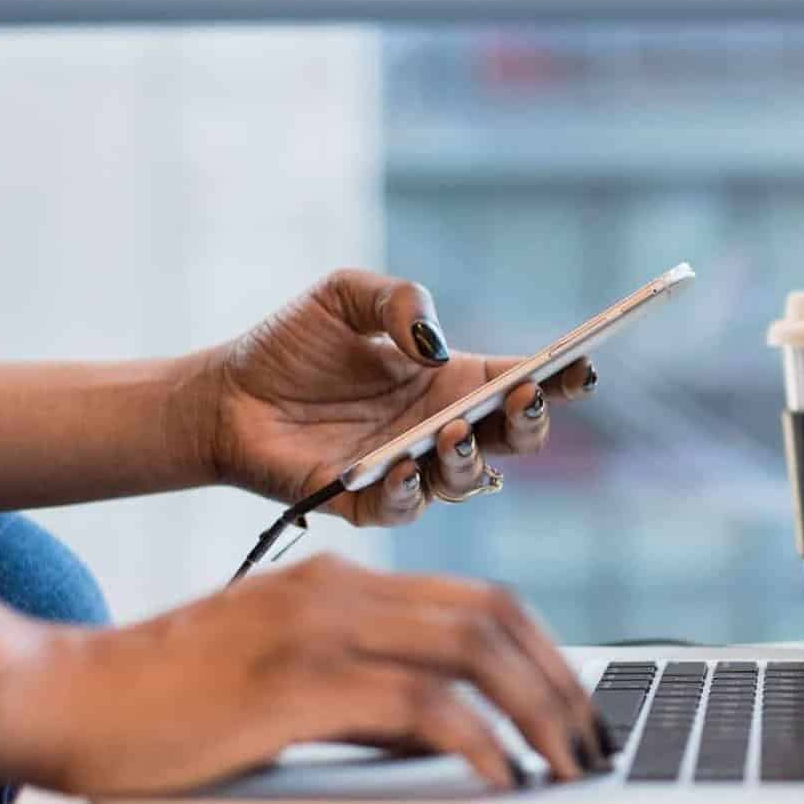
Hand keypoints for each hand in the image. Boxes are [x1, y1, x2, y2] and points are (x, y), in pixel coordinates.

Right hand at [9, 554, 608, 795]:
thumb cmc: (170, 700)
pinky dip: (476, 740)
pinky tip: (500, 774)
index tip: (577, 704)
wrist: (64, 696)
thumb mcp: (288, 680)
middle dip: (560, 683)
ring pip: (472, 651)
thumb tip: (450, 733)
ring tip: (566, 764)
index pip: (480, 599)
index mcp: (343, 581)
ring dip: (536, 711)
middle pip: (493, 617)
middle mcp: (340, 590)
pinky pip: (418, 705)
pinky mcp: (296, 681)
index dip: (545, 650)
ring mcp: (318, 629)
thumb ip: (369, 693)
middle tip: (591, 741)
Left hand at [199, 269, 597, 524]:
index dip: (560, 378)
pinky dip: (410, 490)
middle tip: (523, 397)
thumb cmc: (290, 345)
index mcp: (452, 381)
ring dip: (471, 459)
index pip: (523, 382)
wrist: (223, 395)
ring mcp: (410, 470)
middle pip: (515, 439)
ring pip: (470, 481)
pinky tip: (402, 464)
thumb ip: (397, 300)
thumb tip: (434, 344)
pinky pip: (405, 507)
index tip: (581, 365)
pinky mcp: (366, 503)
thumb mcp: (344, 295)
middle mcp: (442, 429)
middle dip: (531, 422)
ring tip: (452, 431)